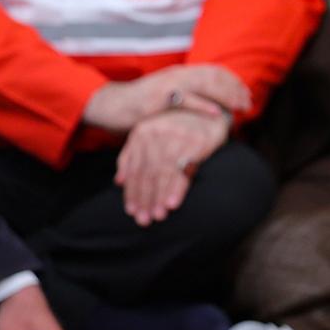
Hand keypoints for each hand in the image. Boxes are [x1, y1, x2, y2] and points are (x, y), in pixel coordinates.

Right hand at [83, 65, 250, 132]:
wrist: (111, 105)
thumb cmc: (142, 104)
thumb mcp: (169, 96)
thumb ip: (189, 96)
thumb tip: (213, 105)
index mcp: (181, 73)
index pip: (214, 72)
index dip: (233, 82)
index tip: (247, 94)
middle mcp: (177, 74)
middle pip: (214, 76)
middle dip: (235, 89)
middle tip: (249, 102)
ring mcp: (168, 85)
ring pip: (204, 85)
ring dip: (225, 96)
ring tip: (240, 106)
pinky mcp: (158, 99)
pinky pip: (184, 100)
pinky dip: (202, 106)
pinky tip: (216, 112)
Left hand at [114, 110, 229, 224]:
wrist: (210, 109)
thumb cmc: (177, 126)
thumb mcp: (150, 134)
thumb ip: (132, 155)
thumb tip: (119, 181)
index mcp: (142, 133)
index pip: (135, 168)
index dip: (132, 191)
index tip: (132, 211)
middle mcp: (157, 134)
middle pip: (148, 173)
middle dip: (145, 199)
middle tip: (144, 220)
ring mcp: (177, 137)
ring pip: (164, 173)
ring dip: (159, 197)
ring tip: (157, 216)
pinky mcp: (197, 142)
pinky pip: (184, 170)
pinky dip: (177, 188)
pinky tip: (172, 203)